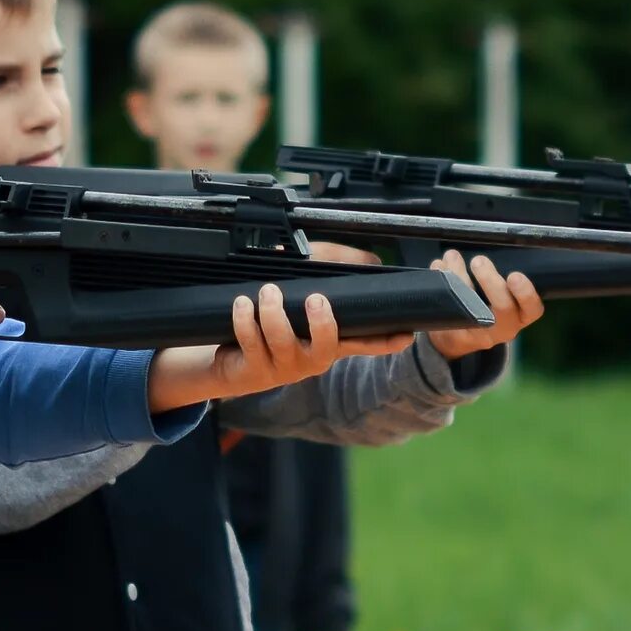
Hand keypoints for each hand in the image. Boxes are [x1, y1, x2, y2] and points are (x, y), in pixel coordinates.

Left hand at [147, 284, 411, 410]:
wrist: (225, 355)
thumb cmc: (270, 319)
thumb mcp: (301, 287)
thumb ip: (331, 264)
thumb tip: (369, 259)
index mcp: (326, 341)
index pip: (362, 342)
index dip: (384, 341)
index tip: (405, 336)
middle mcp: (309, 358)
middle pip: (327, 348)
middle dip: (323, 323)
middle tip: (315, 298)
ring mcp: (283, 367)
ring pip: (284, 342)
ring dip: (274, 313)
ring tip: (267, 292)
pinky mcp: (254, 371)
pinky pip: (252, 344)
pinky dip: (245, 320)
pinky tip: (242, 304)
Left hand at [424, 251, 543, 358]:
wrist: (458, 336)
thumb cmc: (487, 306)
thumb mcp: (502, 295)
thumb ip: (497, 274)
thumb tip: (482, 243)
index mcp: (520, 315)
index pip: (533, 309)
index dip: (526, 293)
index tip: (514, 275)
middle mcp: (504, 328)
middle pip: (503, 309)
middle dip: (490, 282)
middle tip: (479, 261)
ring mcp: (479, 334)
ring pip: (472, 309)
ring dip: (460, 279)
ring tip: (453, 258)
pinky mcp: (456, 335)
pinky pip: (450, 312)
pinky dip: (442, 287)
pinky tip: (438, 270)